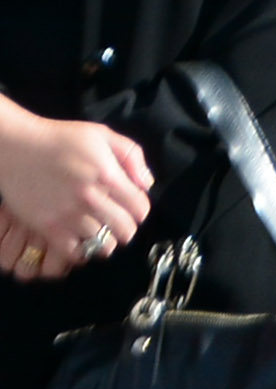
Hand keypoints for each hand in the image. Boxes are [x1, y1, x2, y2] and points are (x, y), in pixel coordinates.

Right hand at [0, 102, 148, 276]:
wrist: (17, 147)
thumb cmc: (61, 139)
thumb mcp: (103, 135)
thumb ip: (132, 156)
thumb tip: (146, 184)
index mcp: (108, 176)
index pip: (140, 209)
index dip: (140, 211)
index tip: (133, 208)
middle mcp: (90, 198)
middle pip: (125, 230)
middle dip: (127, 228)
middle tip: (118, 223)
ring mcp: (68, 215)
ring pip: (102, 245)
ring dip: (105, 240)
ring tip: (99, 232)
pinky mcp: (47, 226)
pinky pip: (74, 252)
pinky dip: (81, 251)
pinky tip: (79, 239)